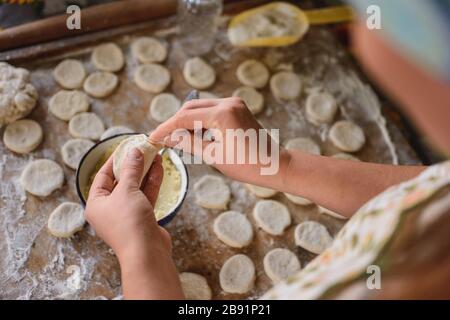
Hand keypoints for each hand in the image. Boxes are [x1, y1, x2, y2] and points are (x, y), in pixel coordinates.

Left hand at [85, 148, 168, 257]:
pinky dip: (152, 183)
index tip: (126, 147)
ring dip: (145, 172)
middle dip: (133, 165)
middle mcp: (109, 209)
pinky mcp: (142, 218)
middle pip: (121, 181)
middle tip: (143, 149)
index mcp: (96, 204)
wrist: (146, 252)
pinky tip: (159, 169)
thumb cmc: (129, 222)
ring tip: (155, 155)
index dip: (114, 160)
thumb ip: (131, 169)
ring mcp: (127, 214)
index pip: (102, 176)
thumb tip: (134, 151)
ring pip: (136, 188)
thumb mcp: (127, 191)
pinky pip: (146, 196)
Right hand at [150, 97, 289, 189]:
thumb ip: (188, 143)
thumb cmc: (247, 165)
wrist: (275, 165)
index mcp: (222, 114)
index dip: (166, 128)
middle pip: (190, 108)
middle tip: (163, 139)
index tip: (153, 137)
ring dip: (187, 122)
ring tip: (177, 140)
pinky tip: (194, 135)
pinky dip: (201, 121)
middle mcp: (228, 103)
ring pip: (200, 108)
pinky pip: (212, 111)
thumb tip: (168, 138)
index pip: (184, 117)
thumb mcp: (213, 156)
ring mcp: (234, 103)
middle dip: (175, 123)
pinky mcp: (237, 108)